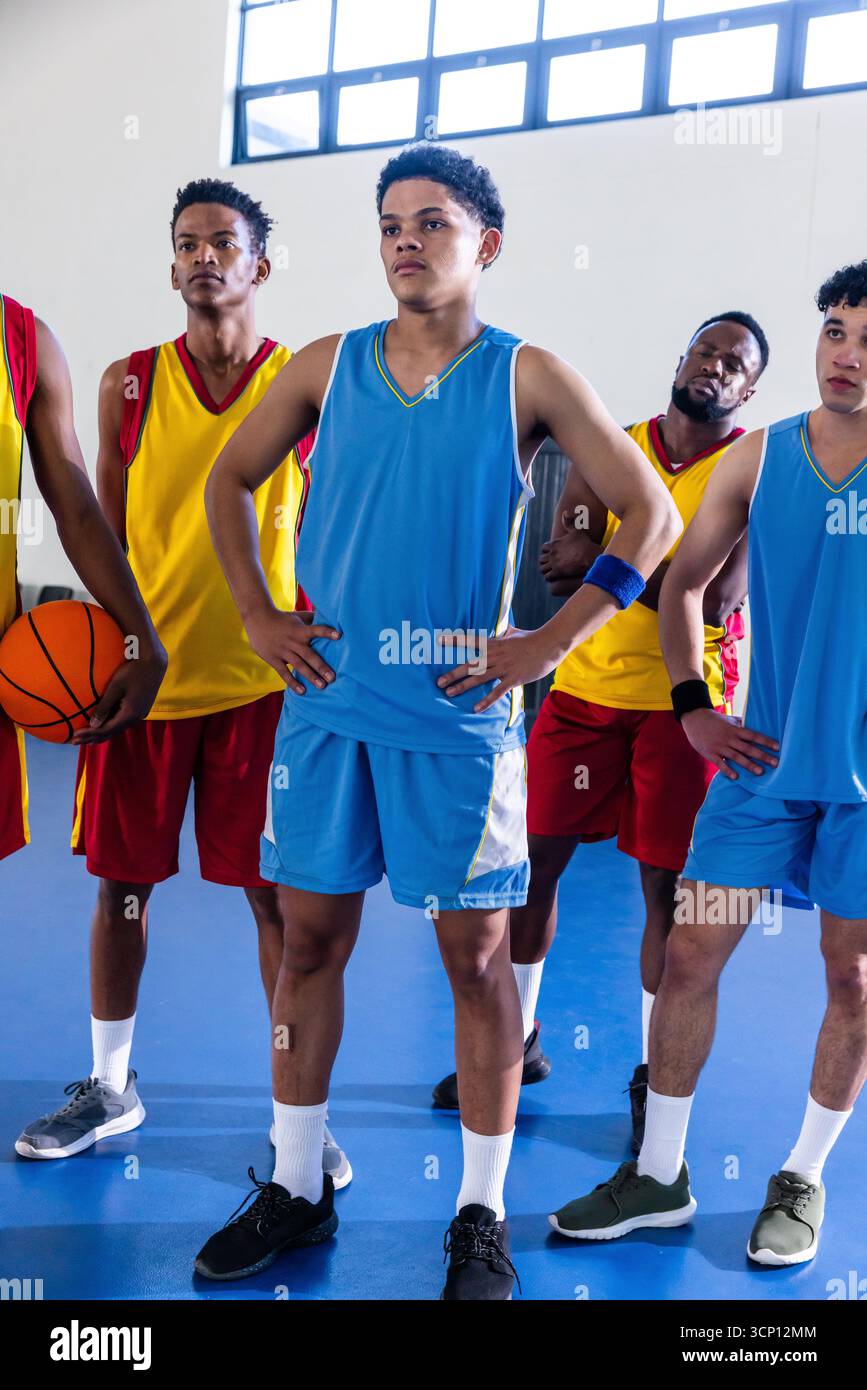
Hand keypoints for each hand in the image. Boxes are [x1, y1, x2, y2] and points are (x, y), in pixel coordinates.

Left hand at [72, 646, 166, 744]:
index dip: (90, 734)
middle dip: (93, 738)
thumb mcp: (115, 687)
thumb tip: (93, 725)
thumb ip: (104, 707)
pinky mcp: (140, 709)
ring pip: (118, 729)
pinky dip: (110, 727)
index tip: (75, 736)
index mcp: (129, 714)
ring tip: (87, 739)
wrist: (154, 664)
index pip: (106, 730)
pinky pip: (123, 722)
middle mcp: (135, 718)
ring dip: (102, 734)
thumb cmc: (133, 672)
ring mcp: (139, 714)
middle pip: (112, 733)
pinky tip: (103, 726)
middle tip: (75, 741)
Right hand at [245, 607, 340, 695]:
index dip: (326, 632)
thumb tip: (330, 616)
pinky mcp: (273, 659)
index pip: (316, 630)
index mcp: (300, 630)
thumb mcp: (298, 616)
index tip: (339, 636)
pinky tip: (302, 691)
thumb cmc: (282, 619)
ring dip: (311, 676)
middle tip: (332, 678)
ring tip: (322, 686)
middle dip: (321, 667)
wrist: (258, 618)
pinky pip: (284, 672)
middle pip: (309, 655)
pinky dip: (293, 682)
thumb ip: (313, 619)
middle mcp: (293, 641)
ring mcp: (283, 651)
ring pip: (299, 665)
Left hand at [437, 627, 559, 713]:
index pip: (471, 641)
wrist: (550, 644)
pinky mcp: (514, 678)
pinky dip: (486, 700)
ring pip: (479, 678)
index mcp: (495, 643)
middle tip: (439, 682)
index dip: (455, 640)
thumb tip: (499, 628)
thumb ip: (503, 632)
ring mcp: (505, 668)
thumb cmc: (532, 638)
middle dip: (453, 674)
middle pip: (471, 665)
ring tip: (449, 693)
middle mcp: (496, 656)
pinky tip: (476, 708)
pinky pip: (497, 692)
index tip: (439, 641)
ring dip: (463, 686)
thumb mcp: (514, 632)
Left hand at [539, 512, 599, 585]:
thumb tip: (565, 512)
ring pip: (542, 569)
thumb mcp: (576, 530)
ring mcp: (554, 563)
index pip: (543, 548)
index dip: (547, 551)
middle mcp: (552, 553)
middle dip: (545, 561)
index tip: (553, 554)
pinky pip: (547, 577)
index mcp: (554, 543)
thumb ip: (569, 522)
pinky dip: (549, 577)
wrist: (590, 556)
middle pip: (541, 559)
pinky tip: (555, 576)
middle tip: (552, 564)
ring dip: (546, 570)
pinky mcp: (557, 572)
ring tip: (552, 571)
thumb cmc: (584, 543)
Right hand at [681, 708, 778, 779]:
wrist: (693, 718)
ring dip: (749, 765)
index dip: (766, 741)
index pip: (753, 736)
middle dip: (762, 756)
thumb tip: (754, 725)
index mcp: (734, 729)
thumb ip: (740, 724)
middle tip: (775, 763)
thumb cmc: (713, 719)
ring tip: (760, 772)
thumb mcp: (728, 719)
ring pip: (736, 757)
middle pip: (748, 748)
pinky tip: (736, 777)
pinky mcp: (710, 753)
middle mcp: (728, 738)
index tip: (778, 747)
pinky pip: (720, 763)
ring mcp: (719, 746)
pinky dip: (728, 770)